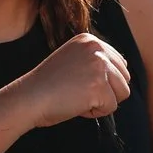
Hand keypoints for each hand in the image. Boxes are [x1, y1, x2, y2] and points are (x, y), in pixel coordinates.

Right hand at [14, 32, 130, 128]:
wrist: (29, 97)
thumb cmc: (47, 85)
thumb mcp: (72, 60)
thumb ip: (94, 61)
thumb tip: (122, 74)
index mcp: (90, 40)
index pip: (118, 63)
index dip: (103, 81)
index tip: (79, 82)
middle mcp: (97, 48)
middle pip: (124, 78)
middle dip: (106, 91)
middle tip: (78, 92)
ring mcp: (99, 66)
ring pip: (122, 93)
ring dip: (102, 101)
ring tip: (78, 97)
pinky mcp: (99, 86)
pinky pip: (111, 107)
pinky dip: (95, 112)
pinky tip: (76, 105)